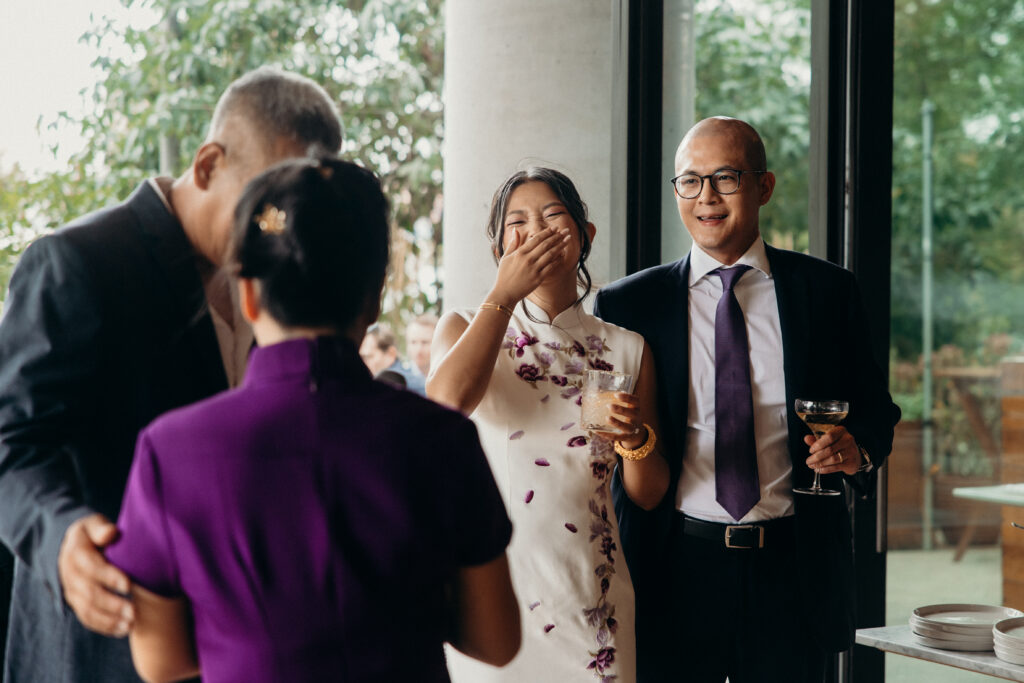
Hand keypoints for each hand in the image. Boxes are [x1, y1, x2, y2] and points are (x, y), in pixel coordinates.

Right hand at [58, 513, 132, 636]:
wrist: (70, 546)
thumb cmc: (92, 533)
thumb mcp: (93, 524)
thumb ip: (102, 528)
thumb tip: (111, 533)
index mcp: (76, 553)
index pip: (91, 567)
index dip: (109, 577)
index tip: (129, 585)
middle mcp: (70, 575)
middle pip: (89, 593)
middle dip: (112, 604)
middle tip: (134, 611)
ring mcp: (71, 591)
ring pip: (87, 610)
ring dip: (109, 620)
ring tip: (130, 624)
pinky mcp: (75, 602)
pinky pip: (87, 618)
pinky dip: (104, 626)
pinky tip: (122, 631)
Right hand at [489, 227, 570, 304]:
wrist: (505, 293)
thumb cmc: (504, 275)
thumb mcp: (505, 257)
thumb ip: (513, 243)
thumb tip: (515, 229)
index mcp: (520, 253)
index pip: (536, 239)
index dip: (547, 232)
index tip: (555, 228)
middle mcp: (528, 259)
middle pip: (546, 244)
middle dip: (557, 236)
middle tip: (566, 231)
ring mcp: (534, 269)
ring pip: (550, 254)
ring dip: (561, 246)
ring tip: (568, 239)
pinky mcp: (538, 279)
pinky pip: (551, 267)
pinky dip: (558, 260)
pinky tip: (563, 254)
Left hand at [593, 391, 643, 447]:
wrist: (636, 433)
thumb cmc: (627, 416)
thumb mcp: (627, 408)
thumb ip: (616, 401)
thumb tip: (596, 392)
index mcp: (636, 408)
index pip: (635, 401)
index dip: (627, 397)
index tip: (616, 395)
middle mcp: (636, 418)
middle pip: (631, 414)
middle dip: (621, 410)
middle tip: (609, 406)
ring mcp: (632, 429)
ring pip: (626, 427)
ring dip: (617, 423)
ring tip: (607, 418)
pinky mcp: (625, 438)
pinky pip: (616, 437)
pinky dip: (607, 434)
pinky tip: (597, 431)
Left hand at [804, 425, 860, 475]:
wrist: (854, 455)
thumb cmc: (838, 445)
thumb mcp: (828, 440)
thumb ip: (817, 440)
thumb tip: (806, 438)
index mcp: (841, 431)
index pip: (829, 437)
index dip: (818, 444)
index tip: (811, 450)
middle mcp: (848, 440)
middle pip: (830, 449)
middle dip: (816, 457)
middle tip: (808, 461)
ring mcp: (851, 451)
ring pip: (833, 459)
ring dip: (820, 464)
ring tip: (812, 465)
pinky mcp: (851, 463)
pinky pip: (836, 467)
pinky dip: (825, 469)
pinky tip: (819, 469)